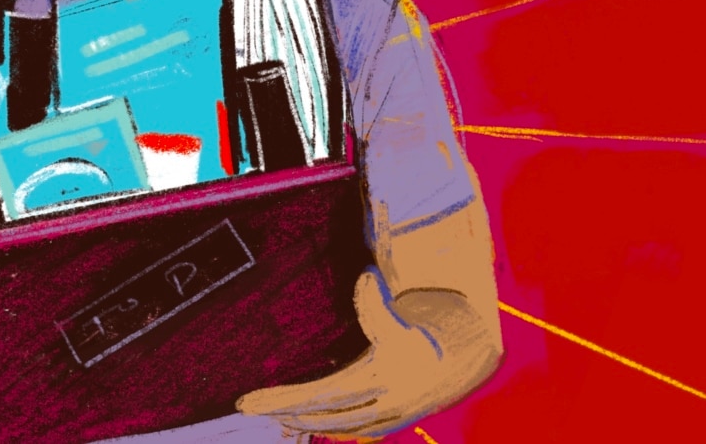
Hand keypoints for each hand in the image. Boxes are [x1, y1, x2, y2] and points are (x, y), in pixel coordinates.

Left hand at [235, 268, 500, 440]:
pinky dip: (322, 426)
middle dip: (282, 411)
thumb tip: (365, 276)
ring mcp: (384, 419)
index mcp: (379, 378)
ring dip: (300, 420)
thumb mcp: (400, 319)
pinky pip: (348, 431)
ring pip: (333, 426)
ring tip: (271, 411)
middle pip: (320, 415)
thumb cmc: (421, 335)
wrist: (460, 362)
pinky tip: (300, 420)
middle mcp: (380, 404)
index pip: (319, 395)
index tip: (245, 400)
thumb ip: (376, 303)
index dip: (281, 399)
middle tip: (247, 405)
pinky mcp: (386, 424)